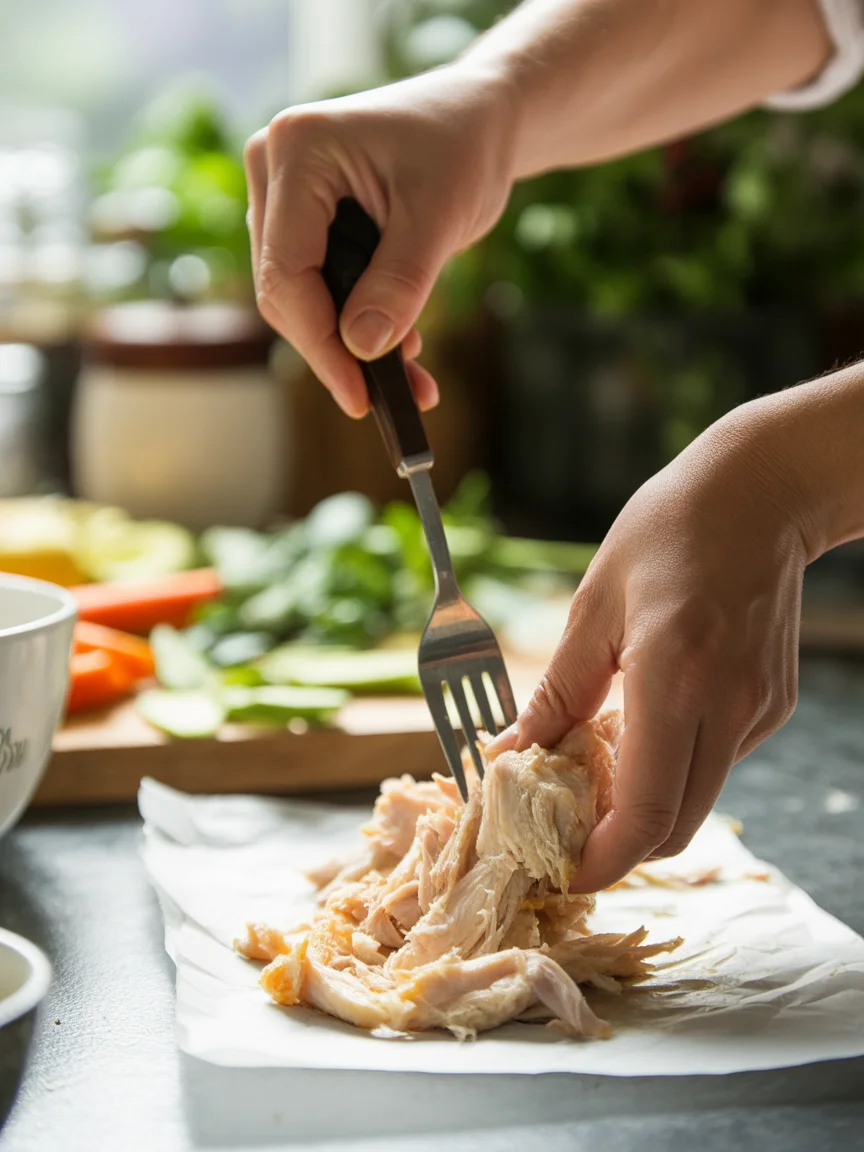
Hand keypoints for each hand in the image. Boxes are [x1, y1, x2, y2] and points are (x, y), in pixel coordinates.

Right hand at [244, 65, 515, 416]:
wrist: (480, 118)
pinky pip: (318, 287)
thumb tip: (361, 349)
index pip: (287, 271)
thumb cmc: (465, 147)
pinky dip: (358, 325)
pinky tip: (404, 352)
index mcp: (299, 150)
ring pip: (301, 297)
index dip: (320, 344)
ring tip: (413, 377)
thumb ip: (400, 283)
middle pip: (286, 290)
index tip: (360, 397)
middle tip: (397, 397)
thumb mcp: (441, 217)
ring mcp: (283, 195)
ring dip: (352, 345)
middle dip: (339, 351)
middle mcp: (273, 167)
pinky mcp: (302, 220)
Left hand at [488, 400, 806, 890]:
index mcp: (674, 676)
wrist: (761, 493)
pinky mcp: (771, 705)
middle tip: (566, 836)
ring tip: (593, 773)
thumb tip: (512, 751)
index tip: (562, 872)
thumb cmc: (669, 530)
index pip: (646, 813)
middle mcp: (727, 706)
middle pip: (676, 828)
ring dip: (643, 808)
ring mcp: (758, 710)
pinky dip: (672, 768)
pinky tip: (642, 728)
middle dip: (618, 848)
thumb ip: (556, 689)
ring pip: (697, 800)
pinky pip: (716, 762)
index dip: (601, 860)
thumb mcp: (594, 603)